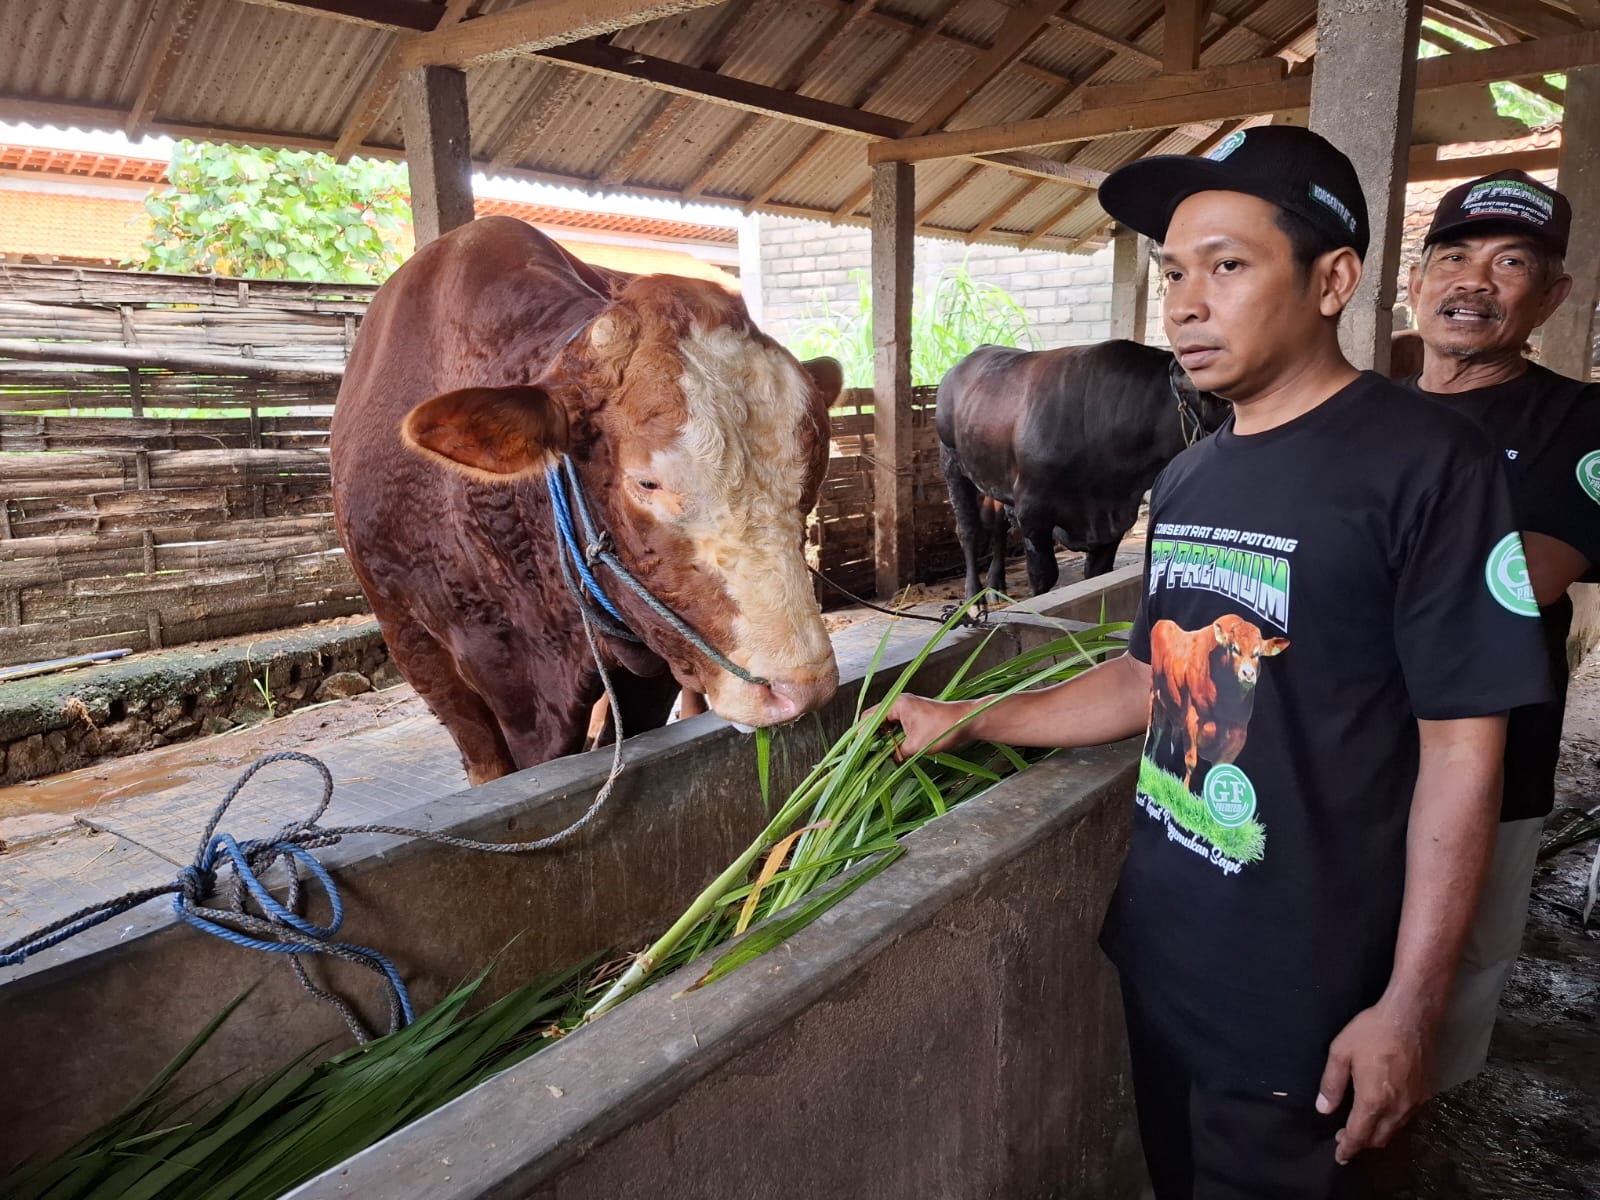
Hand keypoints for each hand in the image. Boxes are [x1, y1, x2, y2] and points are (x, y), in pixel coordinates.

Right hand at [870, 694, 979, 761]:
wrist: (968, 720)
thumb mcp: (915, 746)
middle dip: (872, 737)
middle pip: (875, 719)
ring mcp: (907, 707)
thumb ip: (896, 753)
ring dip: (883, 737)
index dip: (863, 735)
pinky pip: (897, 724)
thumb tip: (885, 760)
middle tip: (869, 754)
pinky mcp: (914, 713)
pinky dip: (893, 735)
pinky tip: (894, 748)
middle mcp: (899, 702)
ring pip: (886, 722)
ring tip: (881, 753)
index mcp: (896, 704)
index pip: (869, 718)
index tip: (862, 751)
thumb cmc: (943, 729)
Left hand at [1316, 1003, 1432, 1164]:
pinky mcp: (1424, 1095)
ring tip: (1361, 1128)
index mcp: (1373, 1100)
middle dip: (1361, 1144)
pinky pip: (1407, 1119)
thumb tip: (1324, 1109)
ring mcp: (1413, 1104)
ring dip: (1377, 1135)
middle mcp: (1396, 1109)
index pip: (1359, 1136)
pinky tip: (1382, 1114)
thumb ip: (1331, 1084)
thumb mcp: (1340, 1052)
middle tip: (1345, 1140)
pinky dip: (1392, 1124)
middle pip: (1378, 1139)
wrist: (1410, 1018)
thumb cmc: (1372, 1032)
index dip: (1348, 1148)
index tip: (1340, 1157)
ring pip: (1394, 1131)